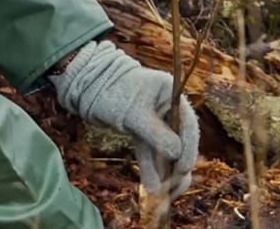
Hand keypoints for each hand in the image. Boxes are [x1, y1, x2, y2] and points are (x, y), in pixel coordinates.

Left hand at [50, 40, 198, 198]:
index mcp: (172, 94)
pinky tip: (152, 186)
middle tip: (176, 186)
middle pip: (180, 139)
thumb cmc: (114, 91)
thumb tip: (177, 154)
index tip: (184, 169)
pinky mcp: (144, 130)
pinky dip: (151, 168)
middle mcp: (168, 107)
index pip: (188, 124)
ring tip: (163, 193)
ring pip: (165, 149)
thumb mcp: (135, 113)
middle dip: (177, 164)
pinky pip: (151, 152)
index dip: (188, 148)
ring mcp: (157, 120)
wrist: (91, 85)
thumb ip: (156, 133)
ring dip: (164, 172)